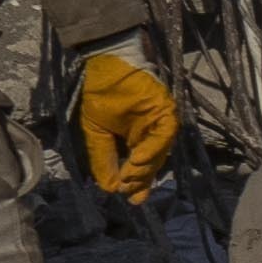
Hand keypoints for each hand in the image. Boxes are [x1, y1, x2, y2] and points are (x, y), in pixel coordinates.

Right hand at [72, 50, 182, 196]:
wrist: (107, 62)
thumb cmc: (100, 92)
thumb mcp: (95, 131)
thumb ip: (103, 159)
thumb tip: (108, 188)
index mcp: (135, 138)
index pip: (140, 167)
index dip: (137, 185)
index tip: (131, 200)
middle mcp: (150, 133)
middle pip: (153, 164)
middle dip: (142, 181)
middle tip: (131, 193)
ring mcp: (159, 122)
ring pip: (160, 153)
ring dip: (146, 168)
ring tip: (129, 178)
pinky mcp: (165, 111)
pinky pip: (165, 135)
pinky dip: (153, 150)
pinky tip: (137, 160)